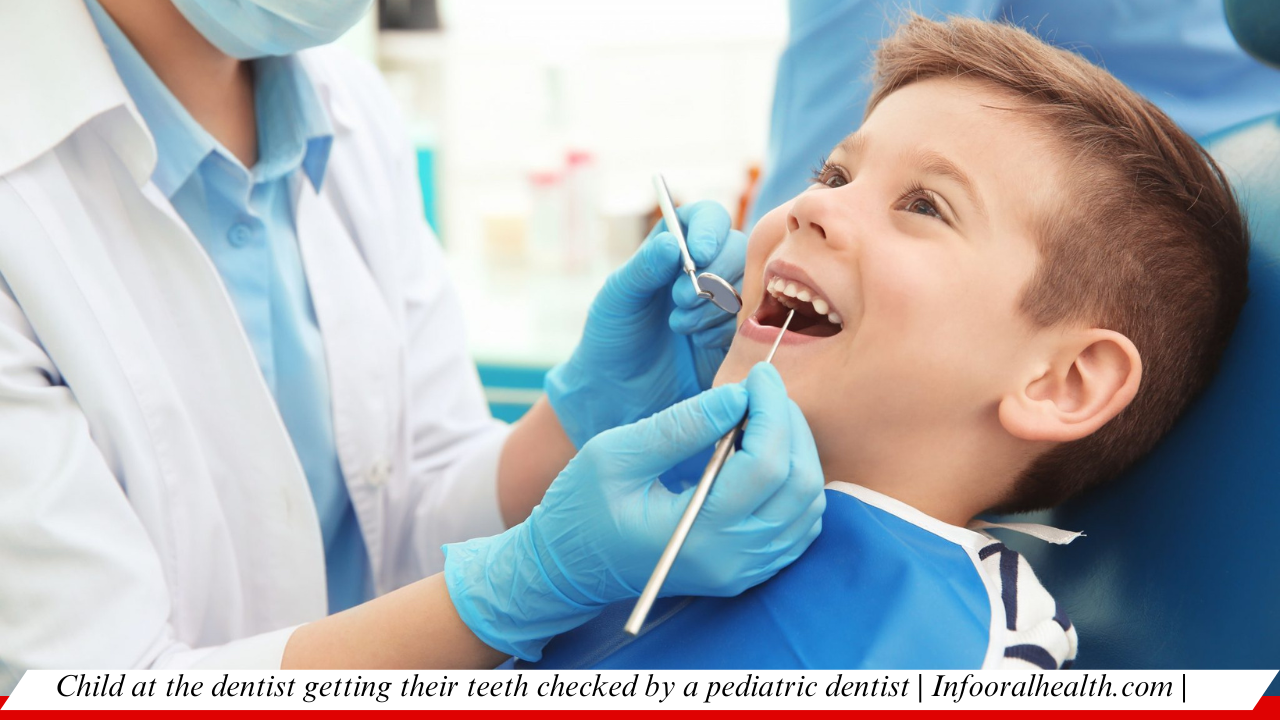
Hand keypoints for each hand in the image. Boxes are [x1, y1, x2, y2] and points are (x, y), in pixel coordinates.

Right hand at [444, 364, 824, 659]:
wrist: (569, 569)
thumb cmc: (581, 508)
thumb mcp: (615, 454)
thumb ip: (679, 426)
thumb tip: (738, 396)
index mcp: (697, 534)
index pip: (766, 466)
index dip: (771, 410)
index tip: (757, 375)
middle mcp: (731, 560)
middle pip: (799, 484)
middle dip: (790, 425)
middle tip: (763, 391)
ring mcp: (744, 571)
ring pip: (808, 506)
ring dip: (798, 452)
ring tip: (763, 417)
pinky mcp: (747, 571)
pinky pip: (799, 526)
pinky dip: (796, 483)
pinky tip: (766, 454)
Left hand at [545, 201, 746, 447]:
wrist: (619, 394)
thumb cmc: (612, 337)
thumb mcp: (617, 298)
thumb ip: (643, 269)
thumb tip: (672, 243)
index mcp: (674, 247)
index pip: (707, 218)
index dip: (709, 229)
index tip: (698, 253)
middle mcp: (705, 268)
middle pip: (737, 249)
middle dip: (712, 274)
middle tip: (679, 300)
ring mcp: (725, 302)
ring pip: (748, 285)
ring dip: (715, 305)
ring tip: (680, 326)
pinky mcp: (737, 335)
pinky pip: (750, 322)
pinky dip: (724, 330)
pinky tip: (698, 343)